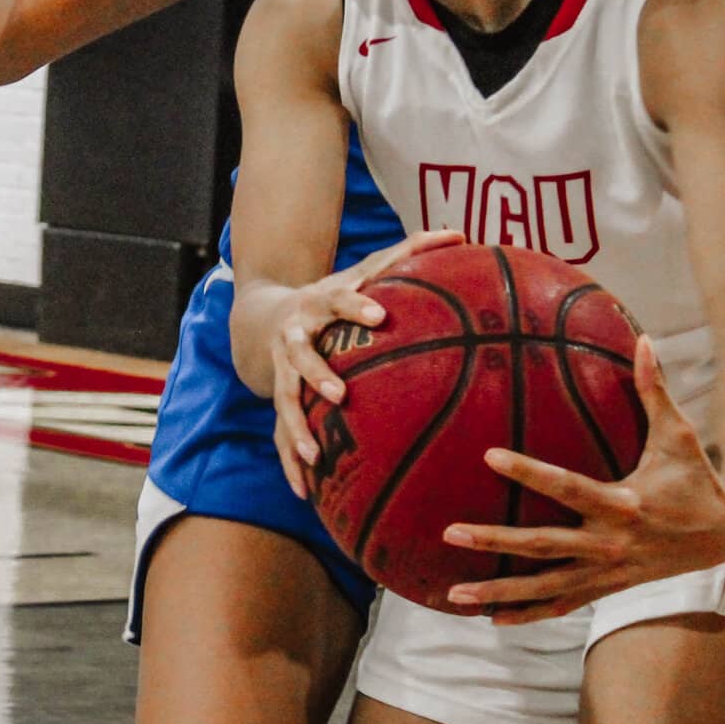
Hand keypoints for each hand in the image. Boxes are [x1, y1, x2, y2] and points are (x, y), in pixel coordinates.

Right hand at [268, 231, 465, 499]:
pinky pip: (280, 434)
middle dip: (317, 375)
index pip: (338, 298)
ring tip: (313, 454)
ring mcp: (281, 370)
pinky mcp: (277, 398)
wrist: (264, 318)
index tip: (381, 315)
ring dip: (295, 427)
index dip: (357, 305)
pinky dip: (289, 463)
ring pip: (284, 401)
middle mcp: (295, 336)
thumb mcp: (362, 269)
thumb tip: (459, 232)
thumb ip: (408, 252)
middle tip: (340, 395)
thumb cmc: (333, 295)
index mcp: (320, 302)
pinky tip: (304, 491)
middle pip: (301, 355)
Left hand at [442, 337, 724, 622]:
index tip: (488, 455)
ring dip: (499, 593)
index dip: (529, 472)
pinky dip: (526, 614)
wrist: (724, 534)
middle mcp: (609, 544)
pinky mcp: (605, 588)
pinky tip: (489, 618)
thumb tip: (644, 339)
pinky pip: (559, 605)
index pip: (567, 486)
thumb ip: (655, 390)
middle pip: (543, 545)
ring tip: (453, 594)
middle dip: (495, 541)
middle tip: (449, 532)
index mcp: (623, 504)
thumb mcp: (679, 435)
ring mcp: (605, 572)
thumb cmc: (694, 477)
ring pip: (544, 587)